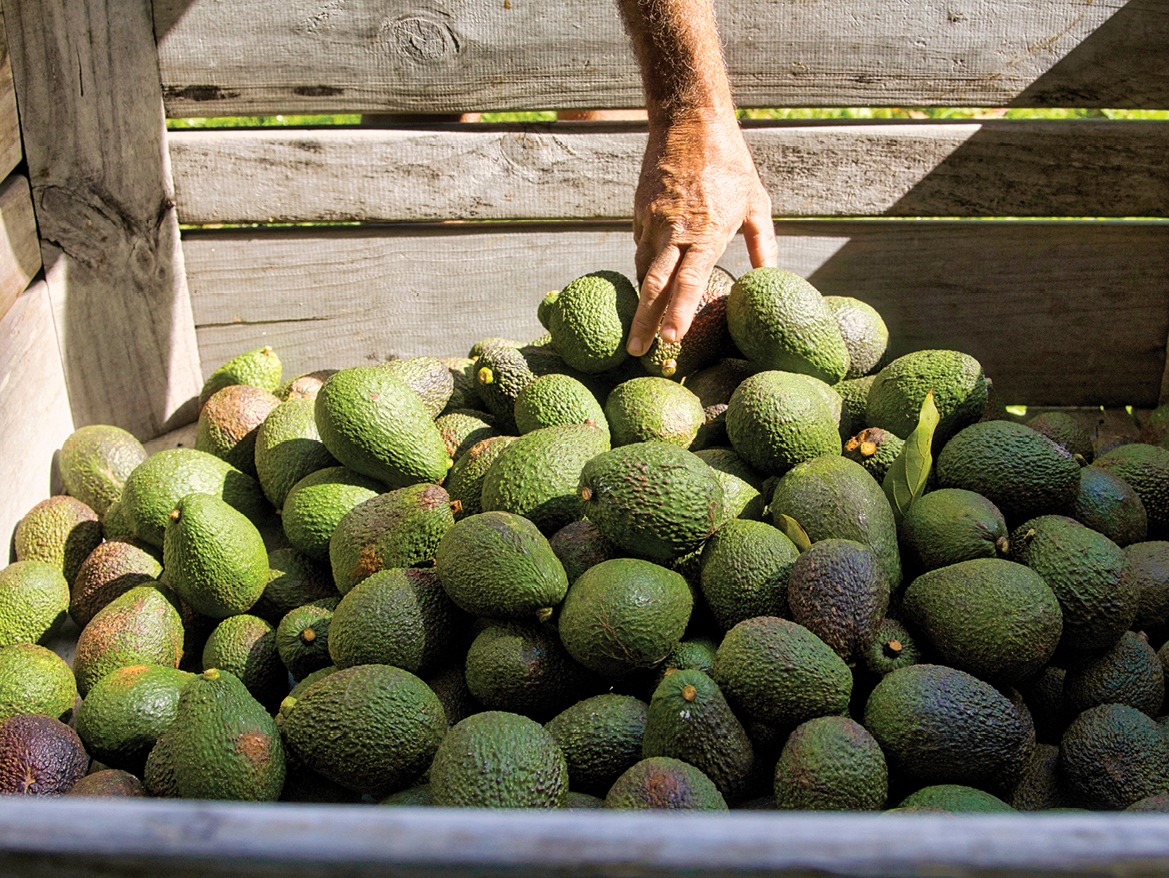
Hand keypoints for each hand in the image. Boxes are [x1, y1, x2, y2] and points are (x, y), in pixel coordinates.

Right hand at [626, 111, 777, 356]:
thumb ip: (763, 245)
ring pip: (642, 269)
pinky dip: (643, 267)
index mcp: (707, 232)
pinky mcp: (640, 211)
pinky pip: (640, 247)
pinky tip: (648, 282)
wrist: (689, 120)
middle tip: (636, 353)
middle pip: (654, 286)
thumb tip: (767, 278)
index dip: (678, 314)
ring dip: (641, 300)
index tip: (670, 340)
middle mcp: (675, 231)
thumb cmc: (731, 163)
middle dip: (644, 323)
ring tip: (639, 328)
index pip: (689, 283)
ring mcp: (653, 220)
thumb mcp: (757, 203)